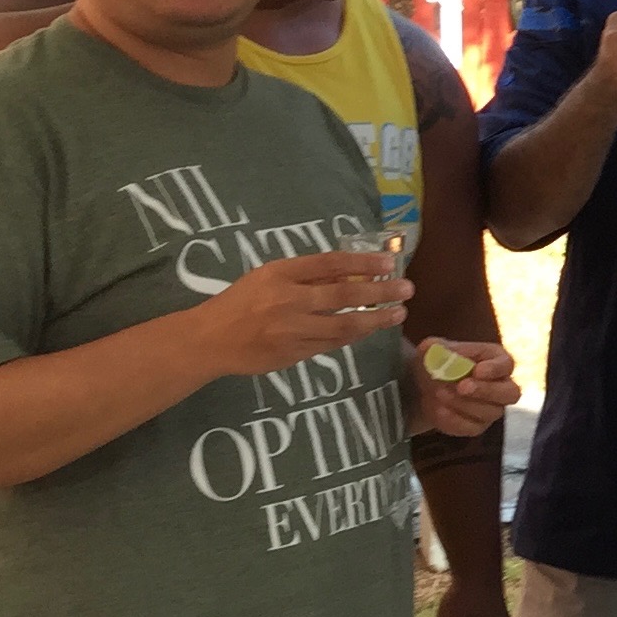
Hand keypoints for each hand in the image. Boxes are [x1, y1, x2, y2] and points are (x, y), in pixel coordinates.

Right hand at [194, 252, 410, 375]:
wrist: (209, 340)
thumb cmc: (241, 302)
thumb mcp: (267, 277)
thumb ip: (306, 275)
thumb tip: (353, 271)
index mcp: (279, 274)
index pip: (329, 264)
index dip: (363, 263)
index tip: (390, 262)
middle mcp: (287, 300)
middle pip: (343, 295)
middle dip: (380, 292)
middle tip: (407, 289)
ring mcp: (291, 330)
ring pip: (343, 326)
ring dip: (375, 320)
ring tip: (399, 314)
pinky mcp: (294, 354)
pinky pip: (332, 344)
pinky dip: (354, 336)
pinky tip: (371, 329)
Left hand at [410, 339, 520, 436]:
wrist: (428, 387)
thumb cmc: (441, 363)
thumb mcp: (434, 350)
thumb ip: (434, 347)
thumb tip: (431, 348)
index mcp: (497, 361)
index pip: (507, 364)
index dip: (495, 369)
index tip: (477, 370)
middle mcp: (502, 387)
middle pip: (510, 393)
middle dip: (486, 391)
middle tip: (462, 387)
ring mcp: (492, 409)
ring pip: (489, 412)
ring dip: (463, 404)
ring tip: (439, 393)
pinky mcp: (477, 426)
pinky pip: (471, 428)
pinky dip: (453, 420)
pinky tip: (437, 409)